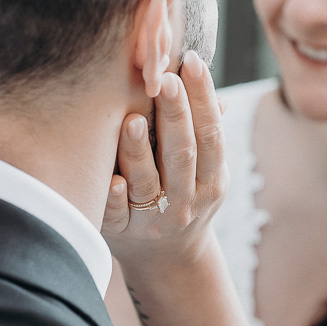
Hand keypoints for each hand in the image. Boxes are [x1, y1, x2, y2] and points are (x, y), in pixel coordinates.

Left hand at [102, 51, 227, 276]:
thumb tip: (213, 91)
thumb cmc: (184, 200)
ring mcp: (153, 219)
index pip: (211, 135)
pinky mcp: (122, 233)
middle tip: (166, 80)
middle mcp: (185, 201)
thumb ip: (206, 135)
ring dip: (140, 152)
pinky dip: (116, 198)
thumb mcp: (205, 174)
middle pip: (182, 154)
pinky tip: (112, 180)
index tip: (192, 63)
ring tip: (132, 119)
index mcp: (210, 180)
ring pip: (147, 183)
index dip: (203, 98)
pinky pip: (117, 215)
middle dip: (176, 115)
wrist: (168, 262)